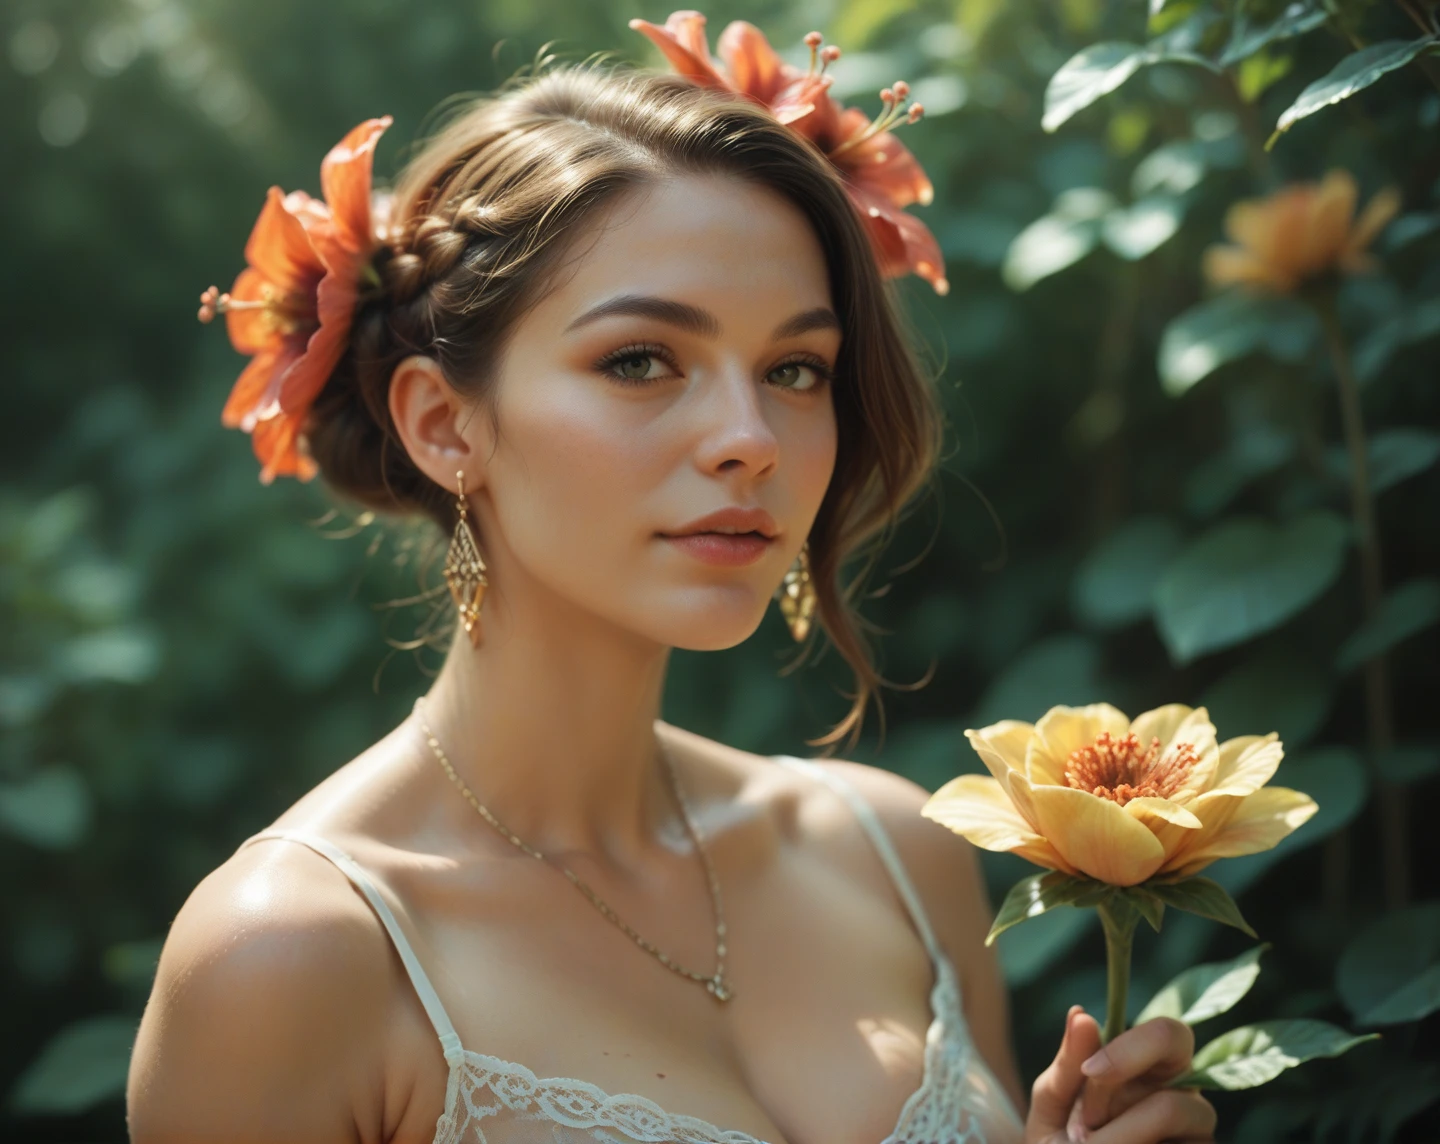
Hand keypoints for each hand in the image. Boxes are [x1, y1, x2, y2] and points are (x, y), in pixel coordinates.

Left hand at [1026, 1006, 1215, 1142]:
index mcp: (1152, 1069)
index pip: (1169, 1033)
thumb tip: (1080, 1013)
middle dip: (1125, 1077)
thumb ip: (1067, 1064)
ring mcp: (1199, 1135)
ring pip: (1170, 1109)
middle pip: (1185, 1062)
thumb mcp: (1052, 1105)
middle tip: (1086, 1119)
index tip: (1089, 1071)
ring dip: (1118, 1130)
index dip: (1130, 1048)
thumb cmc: (1061, 1142)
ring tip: (1093, 1143)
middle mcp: (1186, 1096)